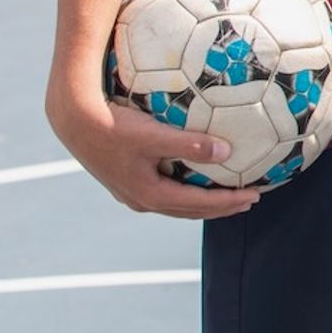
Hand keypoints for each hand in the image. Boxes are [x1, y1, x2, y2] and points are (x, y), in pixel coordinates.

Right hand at [46, 90, 261, 219]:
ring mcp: (132, 193)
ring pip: (176, 204)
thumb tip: (226, 152)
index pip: (200, 204)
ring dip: (204, 202)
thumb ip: (189, 145)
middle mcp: (142, 200)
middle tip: (250, 199)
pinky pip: (164, 192)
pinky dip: (186, 192)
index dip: (230, 201)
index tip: (256, 194)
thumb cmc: (114, 126)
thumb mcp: (153, 135)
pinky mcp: (125, 180)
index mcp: (151, 194)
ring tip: (228, 195)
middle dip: (222, 206)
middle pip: (191, 210)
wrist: (75, 122)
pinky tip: (192, 180)